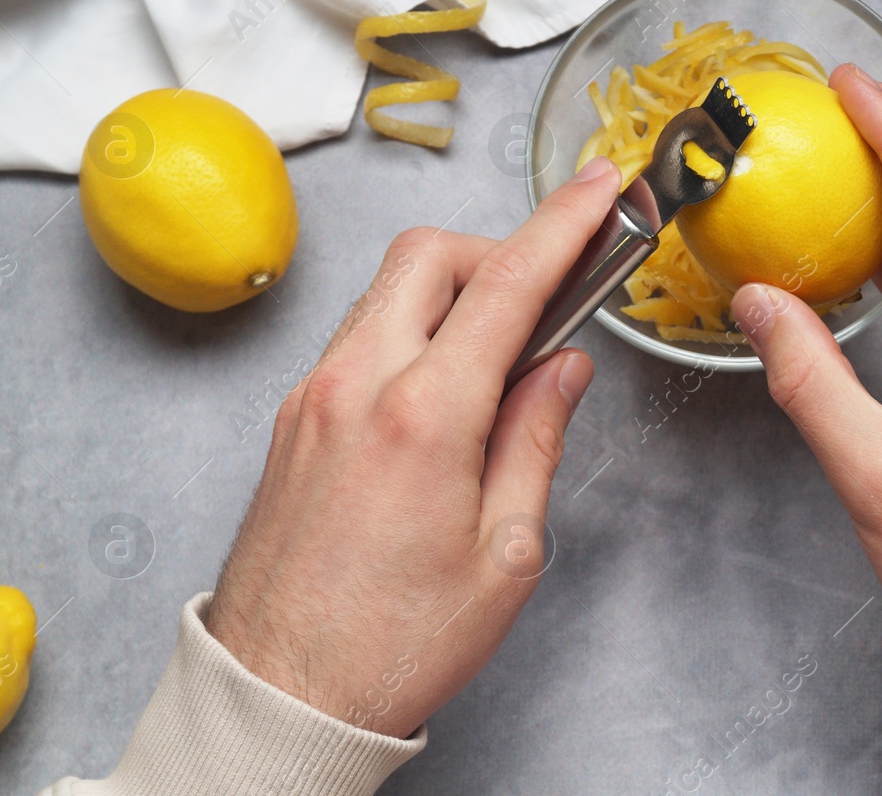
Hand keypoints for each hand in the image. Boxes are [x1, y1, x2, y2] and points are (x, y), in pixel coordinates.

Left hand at [204, 157, 622, 736]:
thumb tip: (561, 367)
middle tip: (550, 289)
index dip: (564, 223)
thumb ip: (536, 439)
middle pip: (429, 253)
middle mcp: (356, 386)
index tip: (600, 187)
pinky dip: (413, 331)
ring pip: (389, 290)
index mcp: (423, 417)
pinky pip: (360, 336)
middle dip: (499, 248)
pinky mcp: (292, 419)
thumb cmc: (394, 645)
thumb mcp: (505, 553)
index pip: (507, 283)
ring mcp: (313, 397)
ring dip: (452, 291)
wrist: (281, 694)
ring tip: (502, 354)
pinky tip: (446, 387)